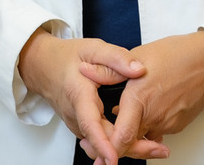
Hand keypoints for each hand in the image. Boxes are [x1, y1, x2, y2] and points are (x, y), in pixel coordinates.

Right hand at [18, 29, 170, 162]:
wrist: (44, 66)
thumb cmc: (68, 57)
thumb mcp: (94, 49)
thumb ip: (117, 58)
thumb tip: (140, 70)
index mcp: (79, 95)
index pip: (90, 124)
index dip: (103, 143)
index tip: (114, 158)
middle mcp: (76, 115)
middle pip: (102, 141)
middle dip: (129, 148)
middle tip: (158, 149)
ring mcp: (78, 124)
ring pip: (102, 143)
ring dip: (126, 147)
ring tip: (155, 146)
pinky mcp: (82, 126)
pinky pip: (101, 139)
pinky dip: (118, 141)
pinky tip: (140, 137)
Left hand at [87, 31, 203, 163]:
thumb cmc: (179, 54)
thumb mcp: (139, 55)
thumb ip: (109, 70)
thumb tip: (84, 71)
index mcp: (139, 99)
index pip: (120, 138)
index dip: (107, 150)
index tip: (98, 154)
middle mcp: (154, 116)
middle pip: (131, 143)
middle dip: (117, 142)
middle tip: (104, 139)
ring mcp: (168, 123)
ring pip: (144, 136)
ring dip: (134, 130)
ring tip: (126, 113)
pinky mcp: (177, 125)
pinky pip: (157, 130)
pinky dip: (148, 124)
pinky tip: (148, 107)